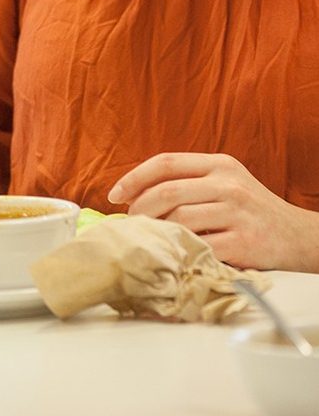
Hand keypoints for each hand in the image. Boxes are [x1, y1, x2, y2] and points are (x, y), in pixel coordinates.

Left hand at [108, 151, 318, 270]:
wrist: (302, 237)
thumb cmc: (252, 210)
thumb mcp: (226, 181)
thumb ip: (189, 181)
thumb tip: (136, 193)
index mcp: (218, 164)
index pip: (164, 163)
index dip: (133, 178)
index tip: (115, 195)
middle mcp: (228, 184)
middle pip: (166, 192)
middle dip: (139, 209)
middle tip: (130, 223)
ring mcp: (237, 213)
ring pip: (179, 220)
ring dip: (157, 231)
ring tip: (152, 238)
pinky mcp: (244, 243)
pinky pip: (199, 246)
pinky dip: (182, 250)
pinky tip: (177, 252)